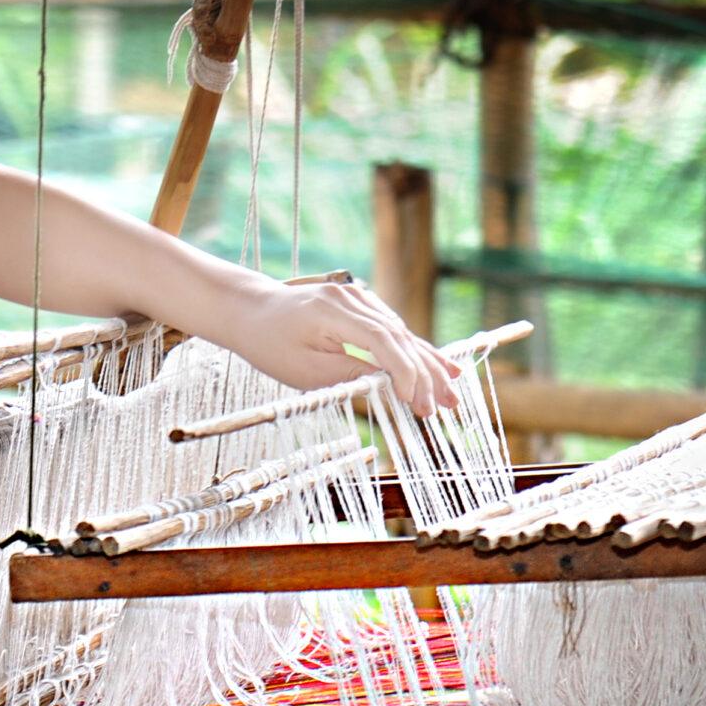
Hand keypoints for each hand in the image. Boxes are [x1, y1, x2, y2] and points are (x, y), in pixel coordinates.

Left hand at [208, 276, 460, 413]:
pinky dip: (415, 352)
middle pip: (399, 337)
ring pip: (402, 334)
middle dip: (425, 375)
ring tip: (453, 394)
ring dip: (428, 366)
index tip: (417, 401)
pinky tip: (443, 368)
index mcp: (333, 310)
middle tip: (446, 407)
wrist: (251, 311)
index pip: (382, 340)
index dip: (404, 371)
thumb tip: (390, 385)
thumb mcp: (303, 370)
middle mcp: (352, 298)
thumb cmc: (270, 344)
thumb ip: (348, 374)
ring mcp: (359, 298)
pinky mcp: (362, 306)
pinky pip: (393, 331)